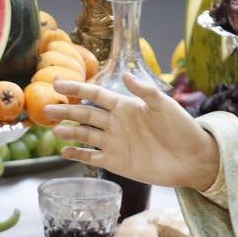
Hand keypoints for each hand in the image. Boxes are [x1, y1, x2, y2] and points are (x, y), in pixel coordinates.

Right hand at [48, 74, 220, 192]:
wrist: (192, 159)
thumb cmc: (181, 128)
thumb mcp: (164, 105)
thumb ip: (144, 91)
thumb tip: (125, 74)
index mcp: (126, 106)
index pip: (96, 94)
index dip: (78, 88)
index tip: (58, 84)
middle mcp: (117, 123)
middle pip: (85, 114)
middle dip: (65, 110)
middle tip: (45, 108)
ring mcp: (115, 143)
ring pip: (85, 135)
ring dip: (69, 132)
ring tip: (52, 129)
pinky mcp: (117, 162)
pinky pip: (93, 157)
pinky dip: (78, 155)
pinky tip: (64, 152)